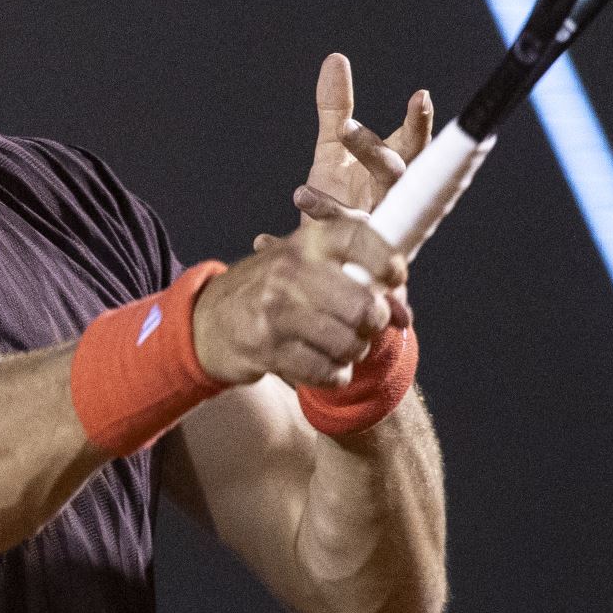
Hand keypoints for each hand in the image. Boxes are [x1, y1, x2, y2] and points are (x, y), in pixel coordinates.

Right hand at [194, 217, 407, 387]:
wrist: (210, 319)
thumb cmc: (272, 291)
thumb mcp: (308, 268)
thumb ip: (358, 281)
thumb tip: (402, 312)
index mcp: (306, 243)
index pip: (357, 237)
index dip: (386, 259)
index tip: (395, 277)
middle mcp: (290, 270)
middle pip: (363, 306)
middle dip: (373, 324)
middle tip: (365, 326)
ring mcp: (276, 310)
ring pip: (348, 343)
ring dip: (353, 352)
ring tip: (340, 346)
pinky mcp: (266, 347)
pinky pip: (326, 372)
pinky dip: (334, 376)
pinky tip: (324, 365)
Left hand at [255, 53, 431, 250]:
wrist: (329, 257)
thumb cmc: (345, 195)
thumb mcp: (335, 151)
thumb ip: (336, 110)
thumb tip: (335, 59)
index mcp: (390, 175)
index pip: (413, 146)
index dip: (419, 123)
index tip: (420, 95)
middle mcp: (387, 205)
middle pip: (393, 177)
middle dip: (372, 153)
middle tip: (344, 129)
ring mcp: (364, 236)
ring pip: (357, 222)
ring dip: (330, 209)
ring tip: (299, 193)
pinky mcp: (335, 262)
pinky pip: (314, 256)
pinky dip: (286, 245)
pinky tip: (262, 239)